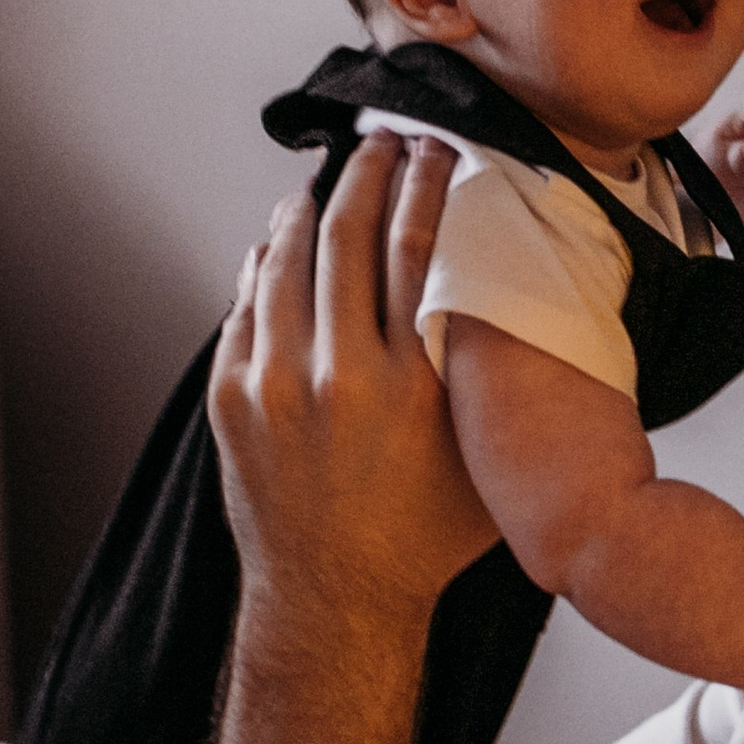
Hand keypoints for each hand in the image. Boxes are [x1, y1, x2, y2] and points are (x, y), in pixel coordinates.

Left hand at [210, 135, 496, 624]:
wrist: (336, 600)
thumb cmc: (424, 534)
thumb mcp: (485, 453)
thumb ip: (489, 374)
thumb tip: (510, 292)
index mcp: (410, 384)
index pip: (417, 247)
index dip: (427, 184)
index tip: (437, 149)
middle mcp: (339, 376)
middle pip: (349, 236)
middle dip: (368, 174)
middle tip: (383, 143)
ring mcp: (275, 386)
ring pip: (287, 261)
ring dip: (310, 207)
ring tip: (330, 180)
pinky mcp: (233, 400)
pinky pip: (246, 306)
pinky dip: (265, 264)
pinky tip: (281, 243)